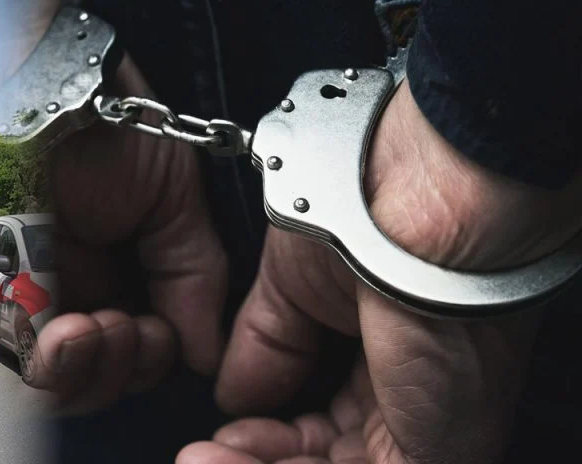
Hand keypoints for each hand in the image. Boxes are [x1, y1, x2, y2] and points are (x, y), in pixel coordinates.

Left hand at [3, 0, 228, 415]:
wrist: (71, 92)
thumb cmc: (123, 134)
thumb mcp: (181, 210)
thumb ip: (197, 284)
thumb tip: (211, 360)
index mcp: (129, 279)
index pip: (141, 357)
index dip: (154, 362)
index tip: (163, 337)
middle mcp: (83, 293)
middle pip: (101, 380)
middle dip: (125, 370)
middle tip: (130, 332)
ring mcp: (39, 293)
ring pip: (62, 380)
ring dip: (94, 369)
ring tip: (103, 328)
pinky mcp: (0, 290)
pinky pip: (22, 357)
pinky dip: (54, 360)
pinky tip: (73, 332)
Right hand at [176, 81, 581, 463]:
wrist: (418, 199)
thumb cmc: (372, 207)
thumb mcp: (292, 283)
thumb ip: (264, 345)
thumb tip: (230, 392)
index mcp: (392, 356)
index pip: (326, 425)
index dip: (266, 435)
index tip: (223, 429)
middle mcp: (414, 398)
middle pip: (328, 459)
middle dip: (257, 460)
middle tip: (205, 453)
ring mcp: (426, 430)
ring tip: (204, 459)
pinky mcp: (432, 453)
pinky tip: (228, 459)